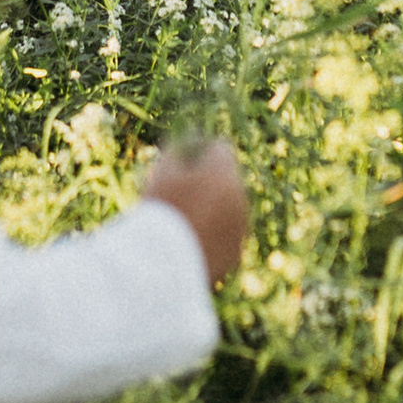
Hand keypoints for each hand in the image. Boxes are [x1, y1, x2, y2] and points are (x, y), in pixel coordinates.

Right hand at [143, 136, 247, 284]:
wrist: (163, 266)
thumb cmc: (161, 214)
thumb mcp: (162, 173)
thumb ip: (177, 149)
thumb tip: (187, 137)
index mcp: (224, 175)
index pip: (220, 148)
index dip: (200, 150)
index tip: (182, 160)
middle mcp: (240, 200)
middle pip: (226, 180)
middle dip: (208, 181)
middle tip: (178, 193)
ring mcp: (240, 229)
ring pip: (228, 209)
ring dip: (212, 209)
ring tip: (181, 220)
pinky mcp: (236, 254)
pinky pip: (226, 236)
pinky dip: (213, 235)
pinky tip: (188, 242)